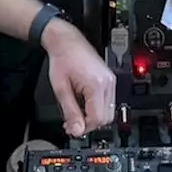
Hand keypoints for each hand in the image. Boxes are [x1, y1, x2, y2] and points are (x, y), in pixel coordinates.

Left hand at [42, 19, 115, 136]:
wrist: (66, 41)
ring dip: (93, 116)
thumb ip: (70, 111)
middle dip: (89, 124)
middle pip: (106, 117)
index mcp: (97, 84)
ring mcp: (110, 80)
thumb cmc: (62, 59)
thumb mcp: (61, 89)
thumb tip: (77, 130)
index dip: (84, 127)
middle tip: (73, 122)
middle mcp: (107, 82)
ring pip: (108, 111)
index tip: (72, 128)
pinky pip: (107, 101)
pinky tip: (83, 104)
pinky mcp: (109, 79)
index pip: (97, 118)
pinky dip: (96, 108)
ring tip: (76, 113)